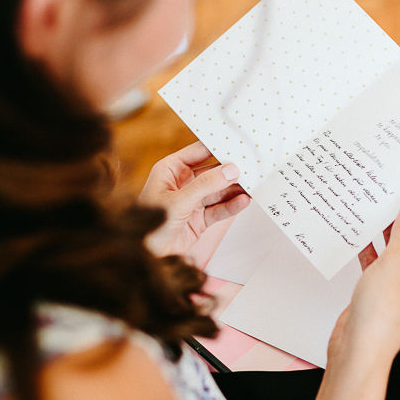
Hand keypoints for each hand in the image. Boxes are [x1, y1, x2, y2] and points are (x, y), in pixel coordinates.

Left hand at [138, 142, 249, 256]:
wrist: (146, 255)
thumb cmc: (149, 226)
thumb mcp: (178, 201)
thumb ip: (205, 185)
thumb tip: (229, 171)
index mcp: (171, 170)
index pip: (199, 151)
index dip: (217, 146)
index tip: (237, 143)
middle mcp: (182, 183)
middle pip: (213, 171)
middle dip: (232, 170)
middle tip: (251, 167)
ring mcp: (192, 200)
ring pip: (219, 190)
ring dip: (235, 189)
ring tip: (253, 185)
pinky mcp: (200, 218)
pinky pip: (219, 208)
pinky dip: (232, 205)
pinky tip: (244, 201)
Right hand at [328, 182, 399, 366]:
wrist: (358, 349)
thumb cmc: (382, 317)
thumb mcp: (394, 264)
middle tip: (399, 180)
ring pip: (399, 240)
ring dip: (389, 222)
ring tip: (379, 195)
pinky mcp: (384, 283)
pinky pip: (381, 254)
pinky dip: (373, 240)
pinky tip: (362, 224)